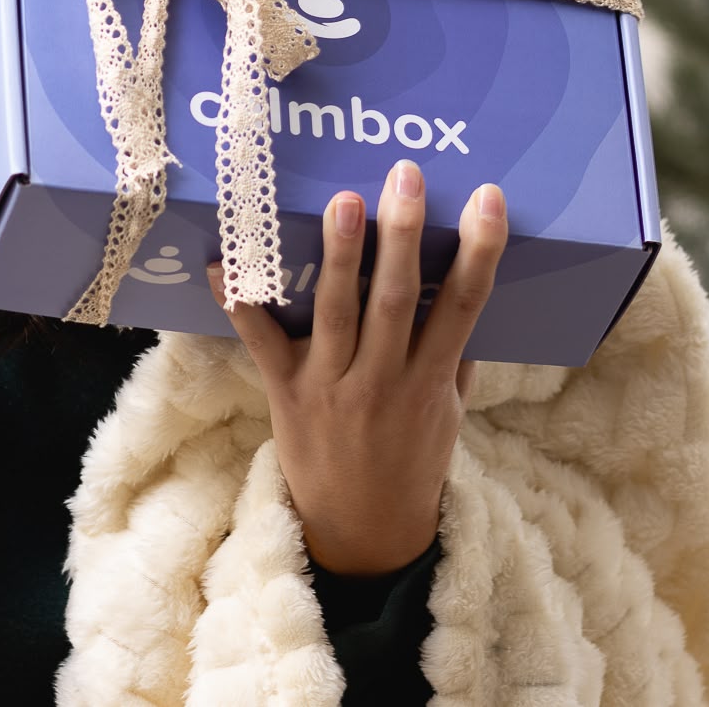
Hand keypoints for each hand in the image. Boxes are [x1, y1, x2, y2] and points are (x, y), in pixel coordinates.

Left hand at [208, 162, 507, 575]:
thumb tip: (463, 285)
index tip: (488, 199)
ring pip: (338, 311)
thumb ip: (454, 352)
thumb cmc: (411, 459)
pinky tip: (220, 262)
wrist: (363, 533)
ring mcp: (332, 384)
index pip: (464, 306)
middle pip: (398, 298)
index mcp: (431, 381)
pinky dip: (239, 302)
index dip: (480, 251)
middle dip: (403, 233)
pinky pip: (260, 341)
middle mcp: (384, 380)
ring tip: (344, 201)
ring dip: (341, 255)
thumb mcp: (449, 413)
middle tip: (405, 176)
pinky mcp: (286, 391)